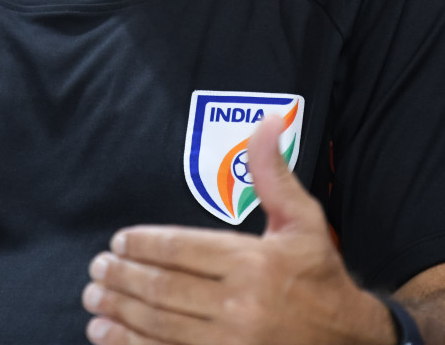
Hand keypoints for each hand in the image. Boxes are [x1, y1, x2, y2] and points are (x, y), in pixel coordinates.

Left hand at [82, 115, 393, 344]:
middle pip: (164, 288)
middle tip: (96, 269)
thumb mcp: (303, 222)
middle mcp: (240, 305)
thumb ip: (274, 174)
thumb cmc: (320, 277)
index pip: (182, 250)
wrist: (349, 342)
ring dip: (119, 310)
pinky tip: (106, 334)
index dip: (143, 245)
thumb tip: (267, 122)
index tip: (118, 242)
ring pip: (160, 324)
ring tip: (95, 297)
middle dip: (123, 277)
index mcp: (254, 264)